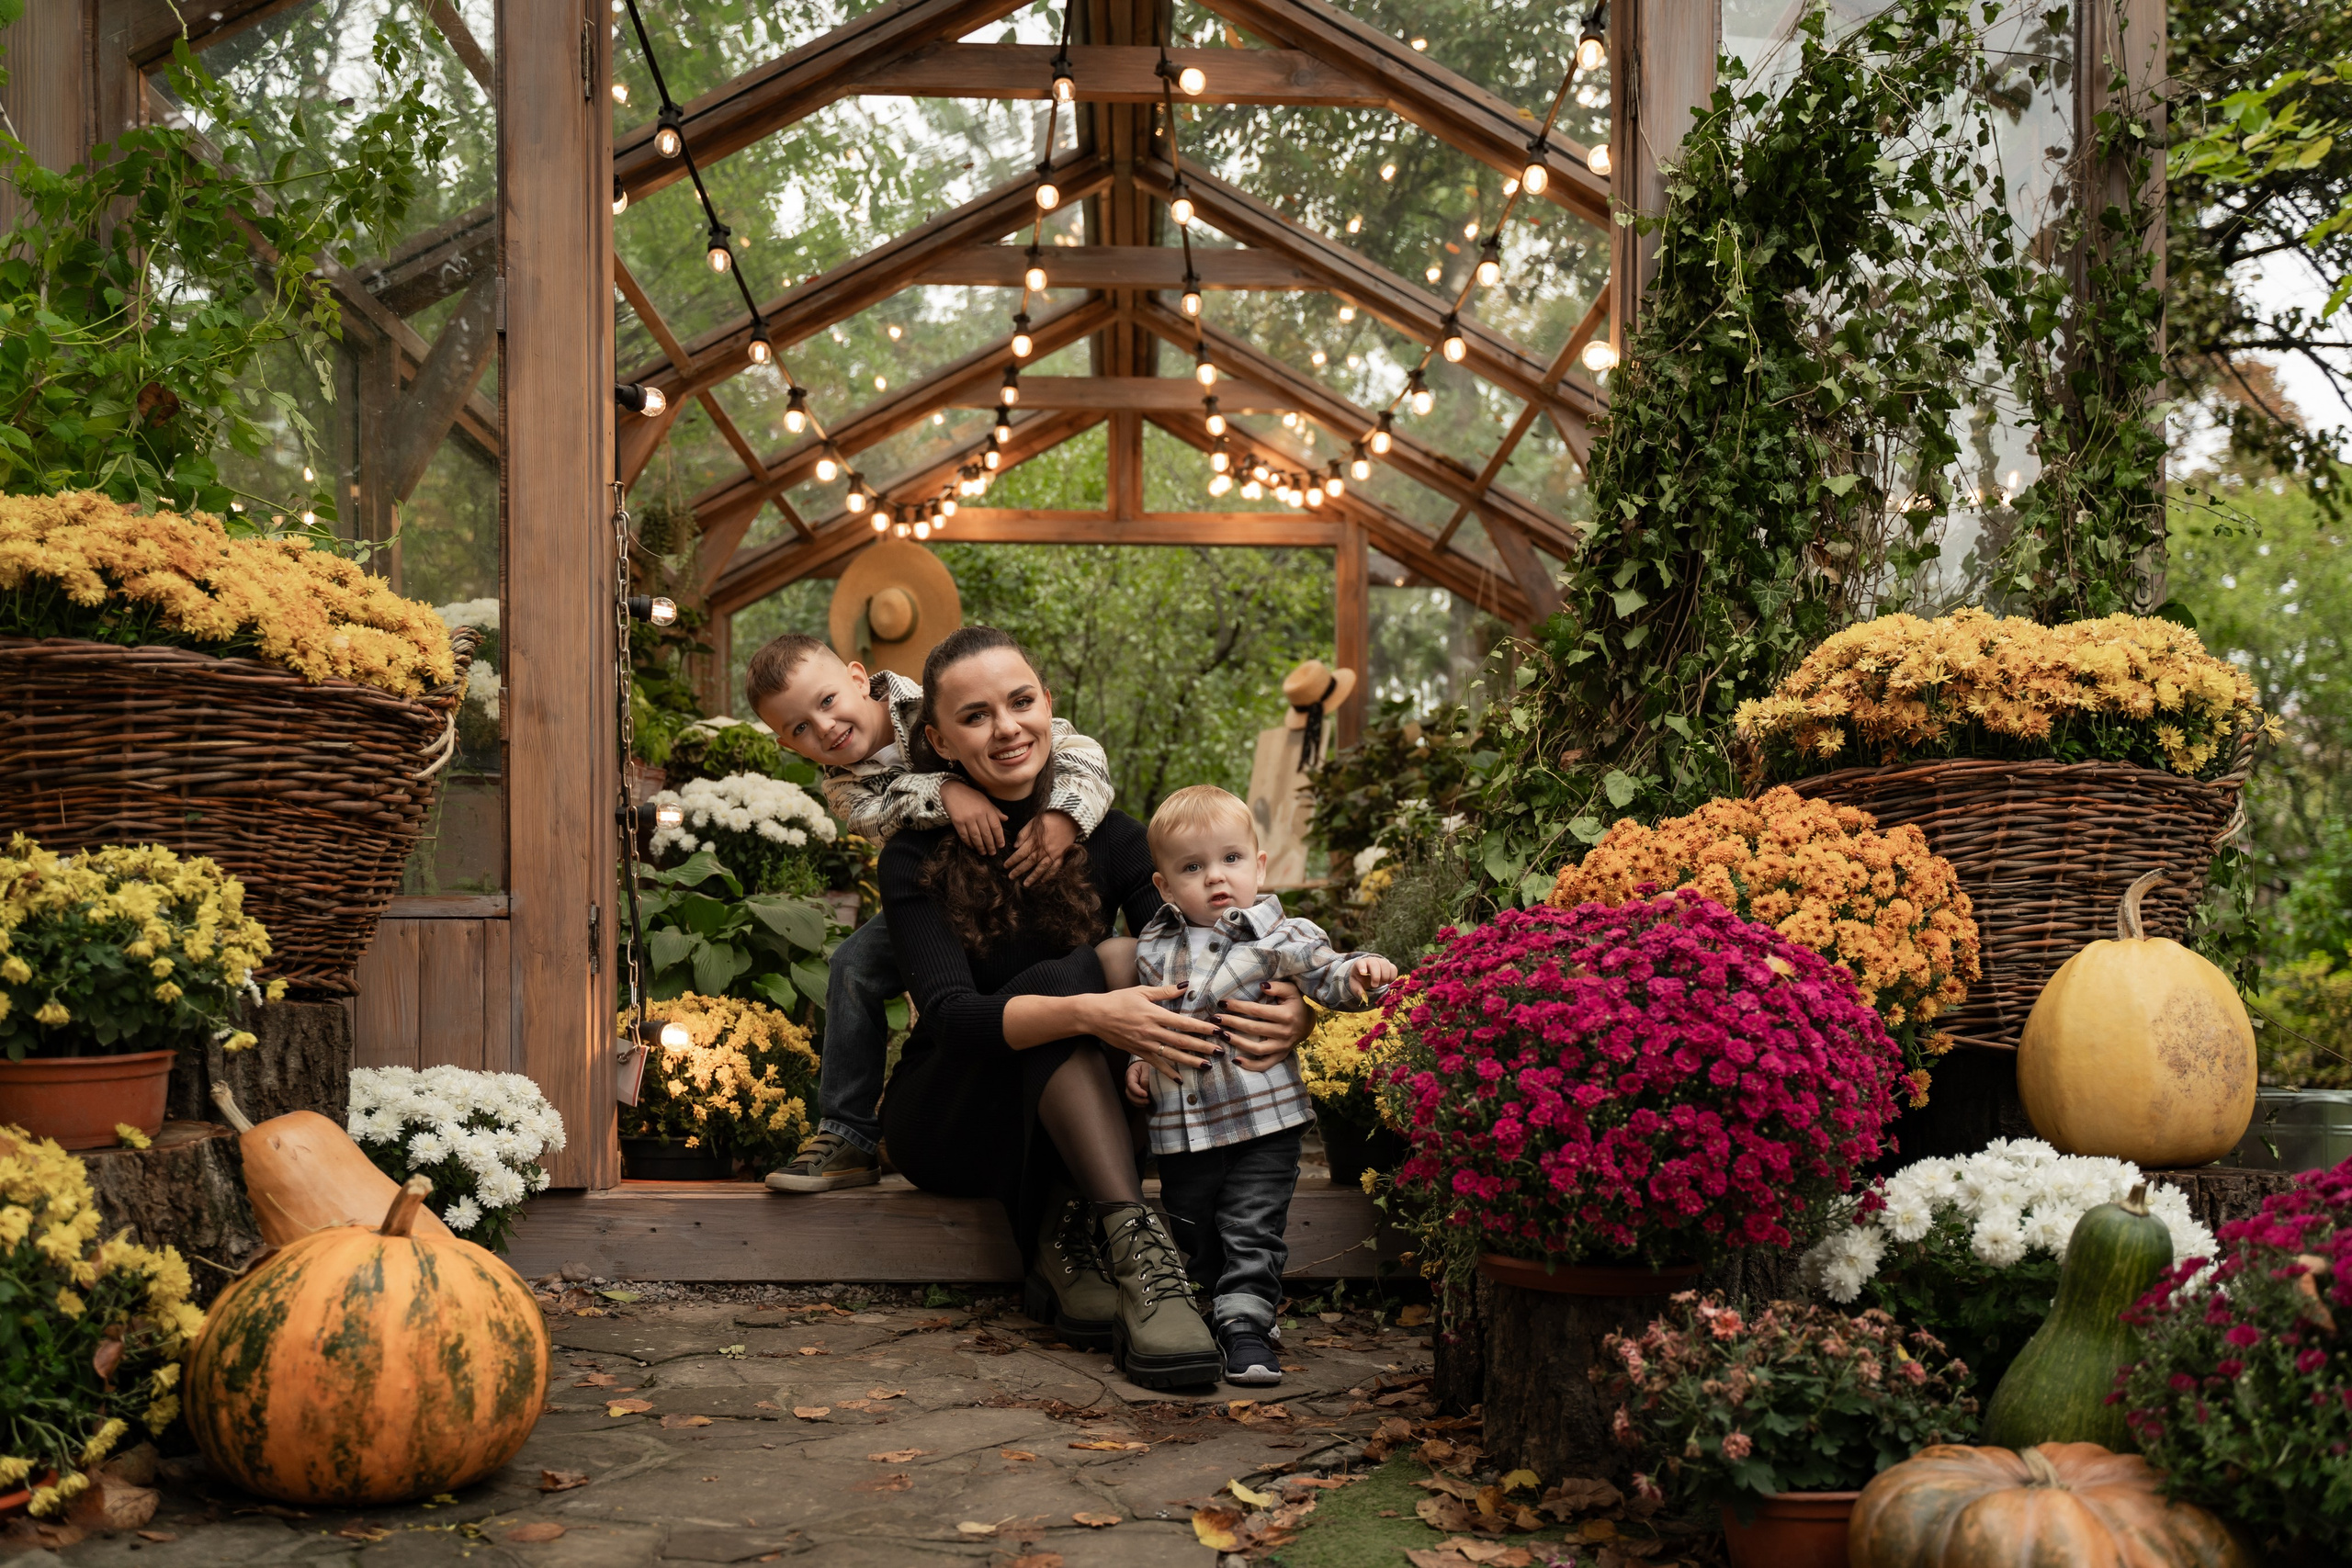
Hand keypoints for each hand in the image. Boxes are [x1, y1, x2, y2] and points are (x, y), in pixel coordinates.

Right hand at [940, 777, 1006, 855]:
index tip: (1001, 845)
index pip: (996, 826)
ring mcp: (967, 818)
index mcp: (987, 809)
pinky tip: (972, 846)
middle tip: (993, 853)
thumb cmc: (971, 796)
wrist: (953, 790)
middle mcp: (978, 814)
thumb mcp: (985, 800)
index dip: (1000, 838)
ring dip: (980, 847)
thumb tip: (1006, 819)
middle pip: (987, 834)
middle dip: (990, 845)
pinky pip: (964, 835)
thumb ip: (995, 811)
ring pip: (976, 837)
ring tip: (983, 853)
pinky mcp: (957, 821)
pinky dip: (969, 843)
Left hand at [1005, 809, 1078, 885]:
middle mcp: (1043, 849)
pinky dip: (1049, 875)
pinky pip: (1055, 868)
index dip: (1012, 860)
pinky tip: (1043, 881)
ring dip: (1033, 877)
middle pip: (1029, 862)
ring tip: (1025, 884)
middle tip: (1011, 877)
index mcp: (1035, 840)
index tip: (1006, 866)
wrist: (1068, 818)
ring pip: (1041, 868)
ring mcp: (1053, 854)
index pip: (1021, 853)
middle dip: (1019, 870)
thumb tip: (1016, 846)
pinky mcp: (1061, 855)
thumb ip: (1023, 834)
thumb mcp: (1033, 822)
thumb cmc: (1049, 819)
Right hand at [1082, 986, 1219, 1077]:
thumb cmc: (1118, 1000)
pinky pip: (1156, 1064)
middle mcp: (1152, 1031)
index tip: (1217, 1030)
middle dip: (1202, 1046)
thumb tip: (1185, 986)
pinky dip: (1168, 1072)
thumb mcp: (1142, 992)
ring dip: (1191, 1061)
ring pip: (1172, 1054)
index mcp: (1155, 1014)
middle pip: (1182, 1041)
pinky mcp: (1138, 1052)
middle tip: (1220, 1051)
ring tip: (1207, 1065)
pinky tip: (1180, 1079)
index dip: (1202, 1027)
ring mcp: (1145, 1044)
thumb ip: (1165, 992)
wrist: (1095, 1015)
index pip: (1184, 1023)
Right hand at [1123, 1057, 1154, 1103]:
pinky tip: (1146, 1104)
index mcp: (1130, 1074)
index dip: (1137, 1091)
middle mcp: (1128, 1083)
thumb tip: (1145, 1088)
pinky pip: (1134, 1101)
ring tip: (1148, 1103)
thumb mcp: (1147, 1067)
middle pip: (1129, 1094)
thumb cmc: (1146, 1066)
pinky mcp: (1134, 1093)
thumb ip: (1146, 1076)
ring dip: (1139, 1103)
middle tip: (1148, 1101)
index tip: (1145, 1094)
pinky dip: (1139, 1104)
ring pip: (1131, 1099)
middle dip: (1138, 1100)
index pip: (1131, 1084)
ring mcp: (1130, 1089)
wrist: (1145, 1066)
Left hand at [1219, 978, 1311, 1072]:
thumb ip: (1277, 987)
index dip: (1238, 1006)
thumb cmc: (1295, 1004)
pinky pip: (1265, 1064)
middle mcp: (1284, 1033)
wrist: (1308, 1024)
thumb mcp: (1291, 990)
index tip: (1222, 1003)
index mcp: (1286, 1015)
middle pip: (1253, 1028)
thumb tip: (1262, 986)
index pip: (1256, 1011)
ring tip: (1221, 1035)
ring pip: (1256, 1048)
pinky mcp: (1280, 1056)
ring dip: (1237, 1042)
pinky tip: (1235, 1059)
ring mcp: (1282, 1047)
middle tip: (1215, 1018)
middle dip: (1232, 1022)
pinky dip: (1250, 1065)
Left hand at [1351, 956, 1399, 999]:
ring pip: (1386, 965)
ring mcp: (1381, 962)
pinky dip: (1392, 977)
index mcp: (1360, 964)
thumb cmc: (1360, 979)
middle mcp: (1371, 960)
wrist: (1368, 975)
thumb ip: (1357, 990)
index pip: (1360, 963)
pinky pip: (1394, 969)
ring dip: (1384, 977)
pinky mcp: (1389, 965)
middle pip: (1375, 964)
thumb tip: (1362, 995)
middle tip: (1374, 986)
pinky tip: (1387, 982)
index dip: (1362, 967)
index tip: (1363, 973)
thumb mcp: (1355, 985)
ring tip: (1380, 984)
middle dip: (1376, 976)